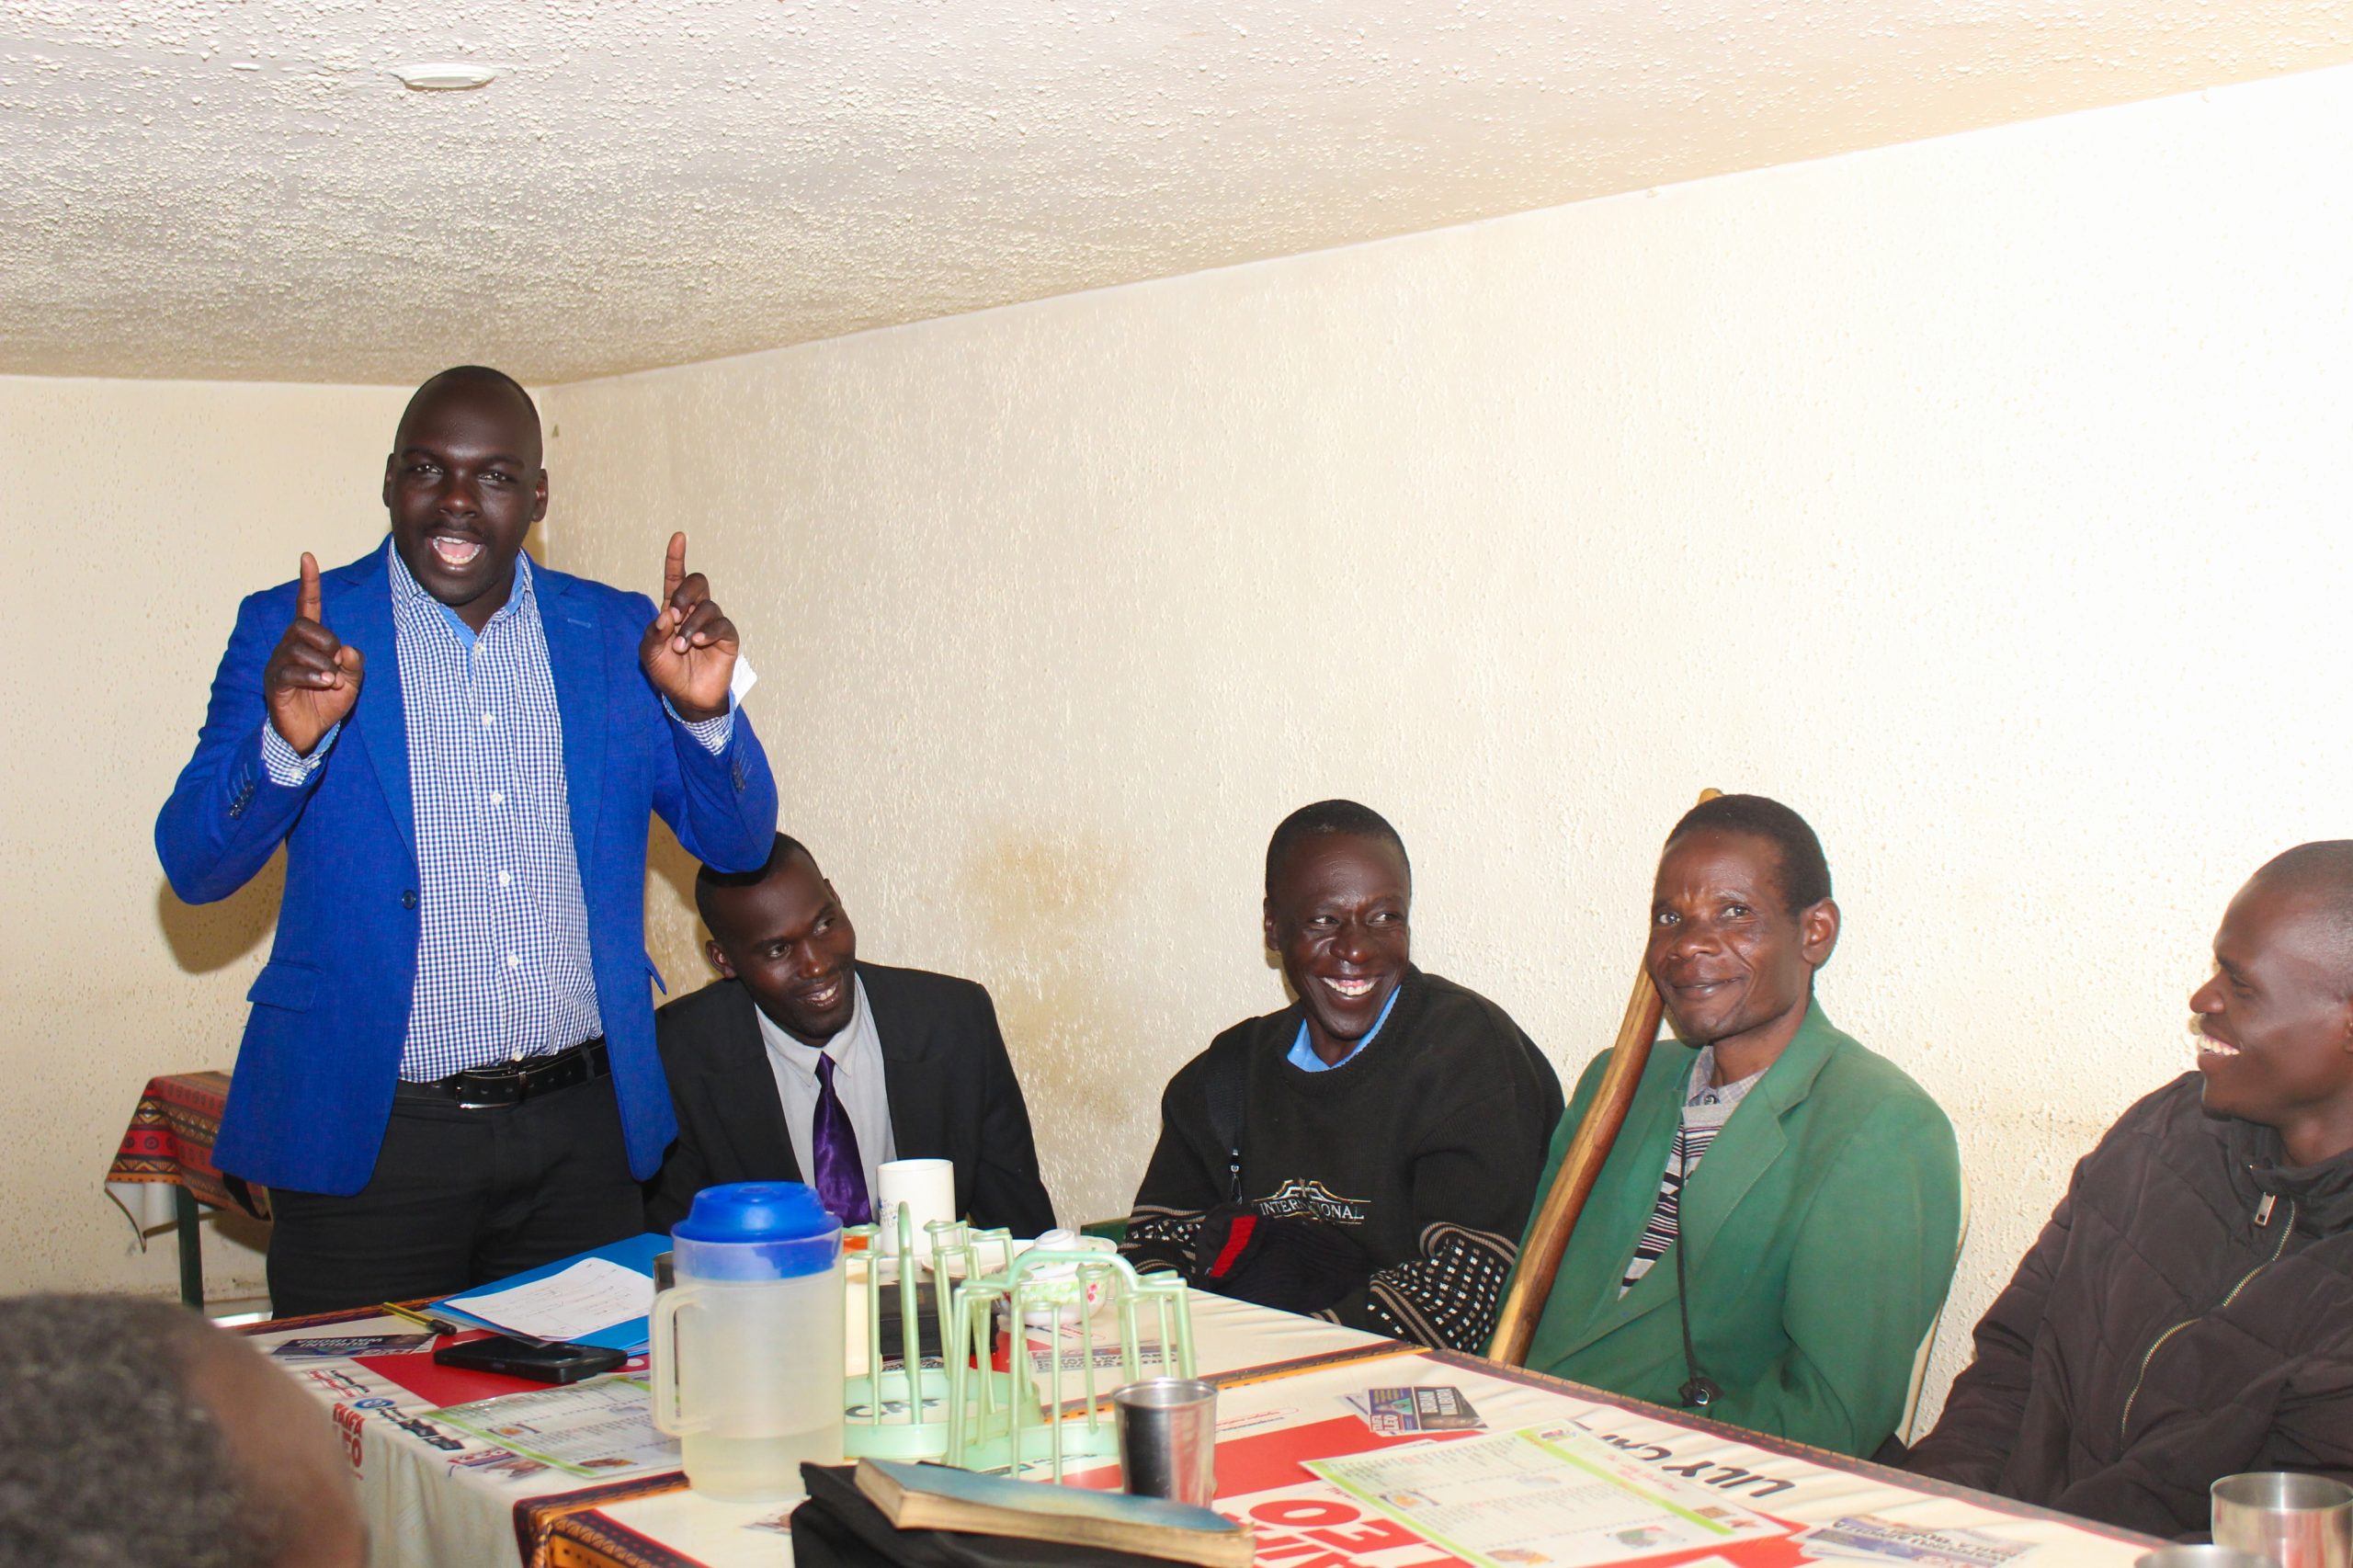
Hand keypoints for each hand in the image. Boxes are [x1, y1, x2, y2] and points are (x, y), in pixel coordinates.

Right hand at [262, 553, 363, 754]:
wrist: (309, 734)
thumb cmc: (327, 703)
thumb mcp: (352, 682)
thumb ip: (354, 664)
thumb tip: (346, 649)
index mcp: (308, 642)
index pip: (307, 607)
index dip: (309, 583)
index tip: (308, 557)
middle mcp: (289, 647)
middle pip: (304, 625)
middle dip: (327, 641)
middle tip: (336, 665)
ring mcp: (279, 664)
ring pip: (299, 648)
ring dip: (323, 665)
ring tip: (331, 682)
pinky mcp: (274, 683)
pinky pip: (292, 670)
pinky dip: (313, 676)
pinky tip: (324, 684)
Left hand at [639, 532, 736, 720]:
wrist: (687, 697)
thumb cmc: (667, 672)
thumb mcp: (649, 654)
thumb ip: (653, 634)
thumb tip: (666, 616)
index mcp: (674, 609)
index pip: (676, 577)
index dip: (676, 557)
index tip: (679, 537)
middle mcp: (695, 611)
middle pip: (697, 582)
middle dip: (685, 593)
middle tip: (673, 614)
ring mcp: (712, 623)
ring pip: (708, 607)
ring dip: (692, 626)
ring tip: (683, 647)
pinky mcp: (727, 637)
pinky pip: (722, 625)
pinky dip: (707, 632)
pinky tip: (698, 644)